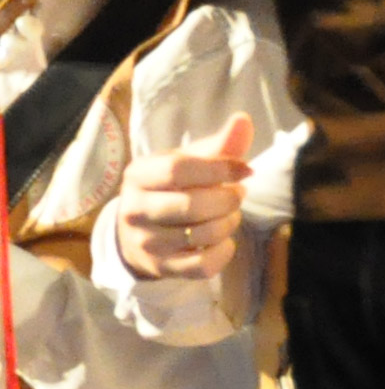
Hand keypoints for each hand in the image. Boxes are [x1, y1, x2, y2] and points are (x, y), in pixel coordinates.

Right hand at [109, 119, 254, 281]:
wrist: (139, 233)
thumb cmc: (171, 189)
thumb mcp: (188, 163)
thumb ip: (219, 145)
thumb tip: (244, 120)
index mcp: (139, 175)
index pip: (179, 169)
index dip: (220, 169)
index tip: (245, 170)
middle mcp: (135, 210)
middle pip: (192, 206)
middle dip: (228, 199)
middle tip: (237, 194)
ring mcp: (145, 242)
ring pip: (202, 235)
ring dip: (229, 223)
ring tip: (229, 214)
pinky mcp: (160, 268)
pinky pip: (203, 265)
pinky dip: (223, 252)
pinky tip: (223, 241)